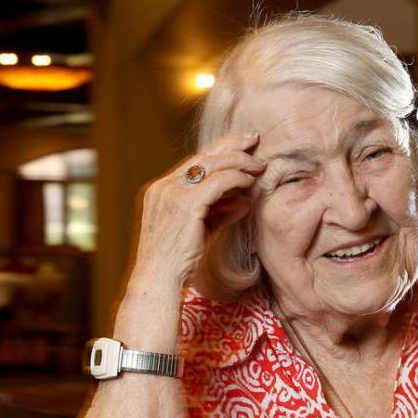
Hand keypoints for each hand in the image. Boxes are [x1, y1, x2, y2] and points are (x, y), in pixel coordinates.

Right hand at [130, 131, 263, 292]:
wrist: (158, 279)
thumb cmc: (178, 261)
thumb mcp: (201, 231)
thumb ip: (220, 213)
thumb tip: (245, 202)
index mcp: (162, 190)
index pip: (194, 163)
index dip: (219, 152)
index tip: (241, 147)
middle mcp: (164, 187)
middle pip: (202, 156)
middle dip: (230, 144)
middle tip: (253, 138)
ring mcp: (172, 194)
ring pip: (210, 164)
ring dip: (238, 161)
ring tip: (258, 164)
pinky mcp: (185, 205)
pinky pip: (217, 182)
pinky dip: (236, 178)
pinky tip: (249, 180)